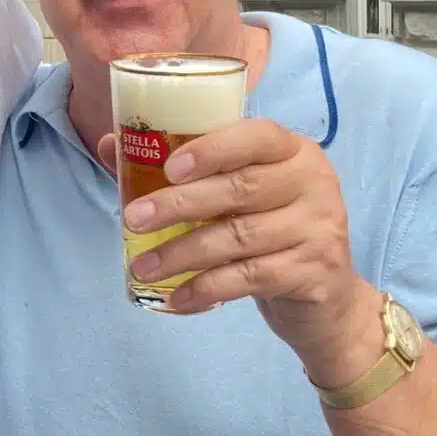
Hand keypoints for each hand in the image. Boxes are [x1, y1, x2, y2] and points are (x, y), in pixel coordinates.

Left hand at [95, 120, 374, 361]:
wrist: (328, 299)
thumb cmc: (269, 232)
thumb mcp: (235, 196)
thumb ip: (182, 170)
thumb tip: (109, 143)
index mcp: (293, 151)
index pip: (257, 136)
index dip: (212, 149)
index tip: (169, 167)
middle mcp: (314, 183)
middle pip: (240, 188)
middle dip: (179, 205)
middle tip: (132, 219)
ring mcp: (320, 227)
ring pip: (239, 237)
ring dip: (182, 253)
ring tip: (142, 267)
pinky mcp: (316, 272)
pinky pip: (250, 278)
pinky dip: (207, 289)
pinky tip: (177, 298)